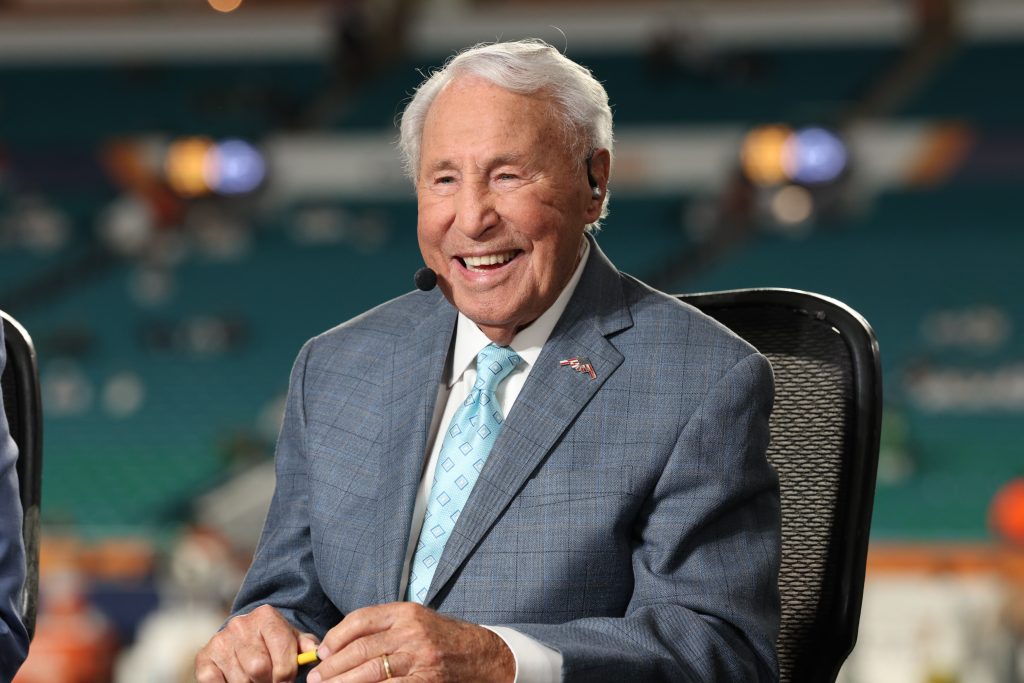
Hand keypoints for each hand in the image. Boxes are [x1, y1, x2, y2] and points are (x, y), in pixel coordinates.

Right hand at [195, 604, 320, 682]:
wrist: (243, 639)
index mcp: (266, 616)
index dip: (287, 674)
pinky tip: (236, 680)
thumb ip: (306, 646)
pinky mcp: (204, 657)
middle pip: (259, 668)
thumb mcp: (293, 640)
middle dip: (268, 682)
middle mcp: (240, 624)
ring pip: (240, 678)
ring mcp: (220, 640)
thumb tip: (316, 653)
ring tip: (255, 680)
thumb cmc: (273, 643)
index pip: (282, 653)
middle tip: (269, 681)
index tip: (286, 680)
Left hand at [308, 602, 514, 682]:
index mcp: (405, 612)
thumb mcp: (414, 621)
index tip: (322, 653)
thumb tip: (338, 646)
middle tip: (316, 678)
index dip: (335, 637)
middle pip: (360, 648)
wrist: (480, 654)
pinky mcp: (426, 680)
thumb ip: (382, 628)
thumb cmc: (440, 638)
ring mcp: (419, 657)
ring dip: (343, 682)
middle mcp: (411, 631)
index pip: (360, 620)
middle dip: (333, 666)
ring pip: (370, 670)